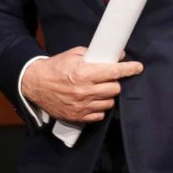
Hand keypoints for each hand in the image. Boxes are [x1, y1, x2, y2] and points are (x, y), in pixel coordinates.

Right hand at [20, 46, 143, 122]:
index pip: (114, 72)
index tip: (138, 67)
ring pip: (109, 103)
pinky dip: (99, 109)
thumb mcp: (74, 55)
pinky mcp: (76, 117)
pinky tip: (93, 101)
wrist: (34, 84)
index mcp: (84, 73)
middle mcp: (84, 91)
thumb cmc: (55, 68)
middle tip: (109, 79)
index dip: (129, 69)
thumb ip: (95, 54)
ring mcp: (81, 106)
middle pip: (115, 89)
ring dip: (107, 96)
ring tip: (99, 90)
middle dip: (115, 82)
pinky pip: (99, 116)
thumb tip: (116, 55)